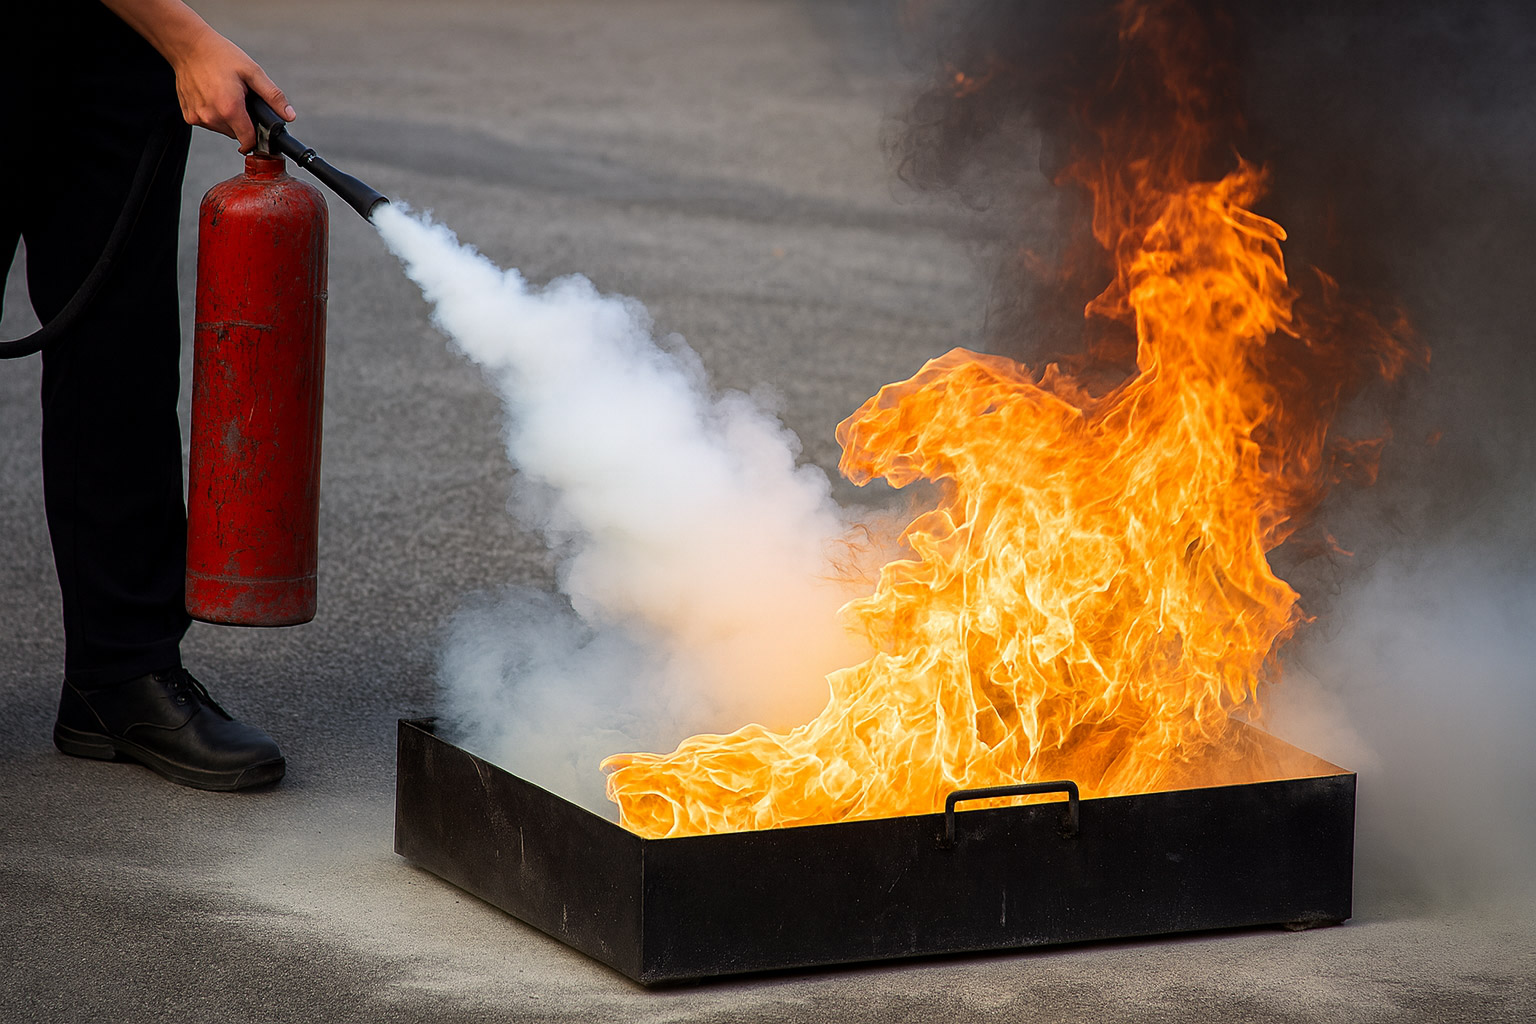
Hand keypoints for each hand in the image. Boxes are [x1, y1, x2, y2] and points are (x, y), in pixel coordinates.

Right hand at [169, 24, 293, 152]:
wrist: (188, 46)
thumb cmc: (220, 56)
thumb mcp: (252, 72)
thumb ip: (273, 96)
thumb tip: (290, 116)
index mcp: (229, 109)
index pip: (249, 141)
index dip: (259, 139)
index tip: (262, 132)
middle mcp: (211, 117)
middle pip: (237, 135)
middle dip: (244, 122)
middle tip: (241, 99)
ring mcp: (197, 118)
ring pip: (223, 130)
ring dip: (229, 119)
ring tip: (226, 95)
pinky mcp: (188, 116)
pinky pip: (209, 123)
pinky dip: (214, 114)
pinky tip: (212, 96)